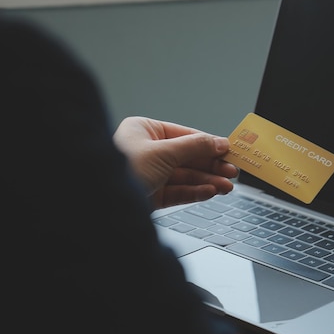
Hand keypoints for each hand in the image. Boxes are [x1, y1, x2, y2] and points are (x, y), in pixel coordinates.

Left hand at [113, 116, 237, 208]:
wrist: (101, 202)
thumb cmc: (122, 169)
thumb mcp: (164, 153)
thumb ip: (194, 147)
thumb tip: (218, 142)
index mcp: (144, 131)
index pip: (184, 135)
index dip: (208, 144)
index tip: (228, 150)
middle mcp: (146, 151)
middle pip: (187, 157)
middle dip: (211, 166)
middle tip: (232, 171)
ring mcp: (149, 174)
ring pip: (185, 176)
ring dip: (207, 181)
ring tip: (226, 186)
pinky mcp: (150, 196)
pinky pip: (178, 192)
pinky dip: (195, 192)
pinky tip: (210, 191)